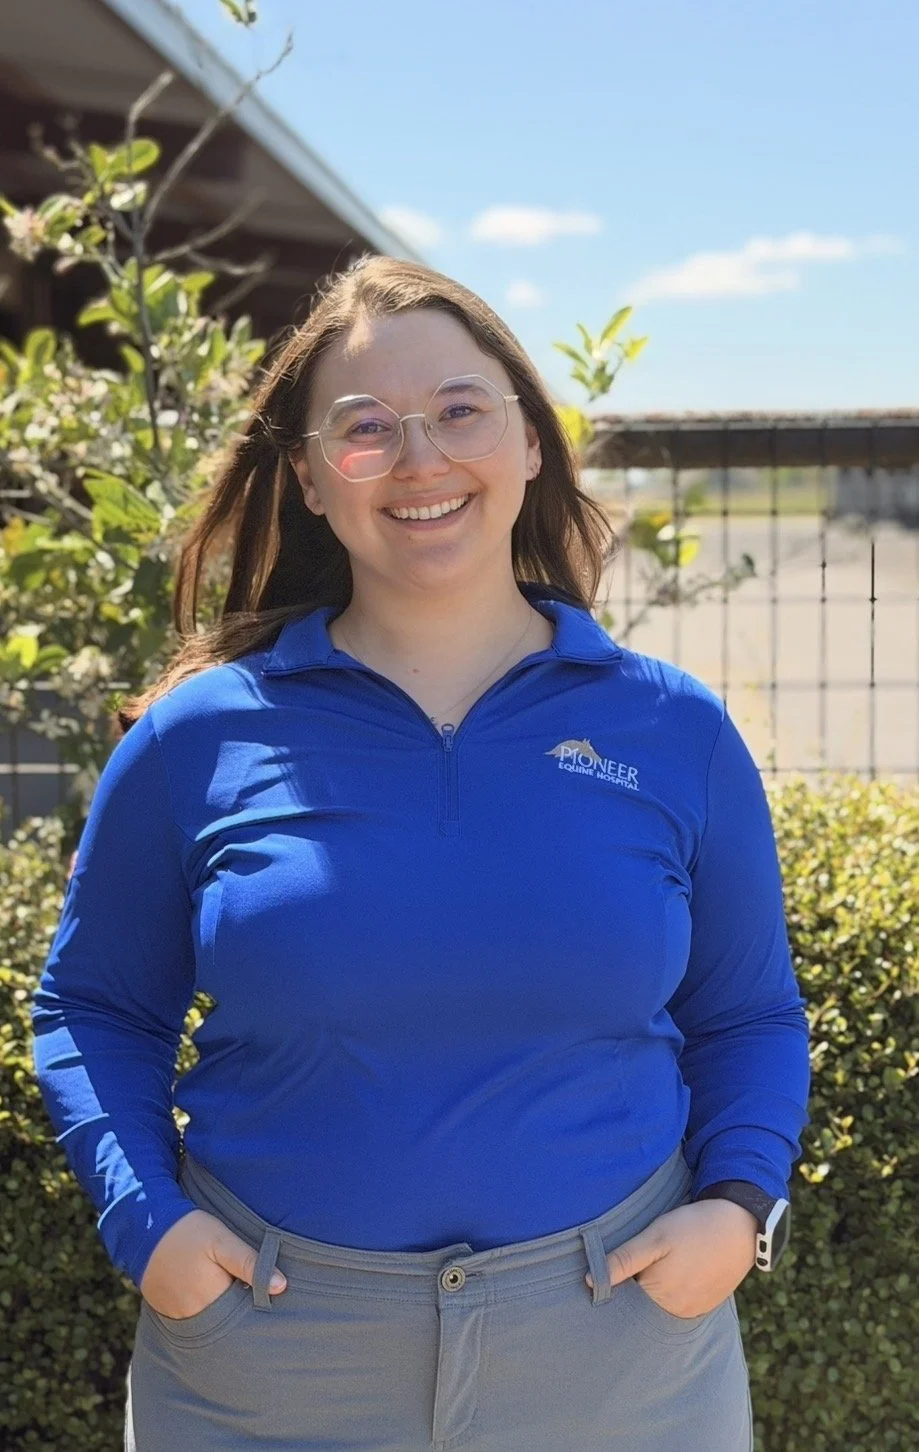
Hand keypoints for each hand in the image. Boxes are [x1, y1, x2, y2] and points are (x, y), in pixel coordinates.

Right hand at [140, 1209, 286, 1318]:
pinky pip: (192, 1318)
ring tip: (228, 1288)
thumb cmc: (188, 1231)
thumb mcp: (223, 1241)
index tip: (268, 1292)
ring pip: (210, 1321)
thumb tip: (281, 1286)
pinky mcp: (166, 1312)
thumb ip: (250, 1263)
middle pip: (227, 1323)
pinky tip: (208, 1291)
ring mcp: (177, 1317)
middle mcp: (193, 1317)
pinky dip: (203, 1308)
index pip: (245, 1317)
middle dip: (240, 1310)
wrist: (143, 1226)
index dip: (256, 1304)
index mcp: (212, 1302)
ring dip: (222, 1310)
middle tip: (246, 1288)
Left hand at [585, 1198, 757, 1317]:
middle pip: (641, 1306)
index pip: (623, 1302)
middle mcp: (675, 1312)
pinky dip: (671, 1291)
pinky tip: (674, 1271)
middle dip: (632, 1289)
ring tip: (657, 1265)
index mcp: (659, 1298)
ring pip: (659, 1305)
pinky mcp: (705, 1304)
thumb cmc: (694, 1228)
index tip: (608, 1270)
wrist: (740, 1225)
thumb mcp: (655, 1237)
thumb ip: (624, 1260)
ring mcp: (692, 1310)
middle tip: (637, 1262)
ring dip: (652, 1289)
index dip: (613, 1285)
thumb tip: (590, 1282)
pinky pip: (678, 1303)